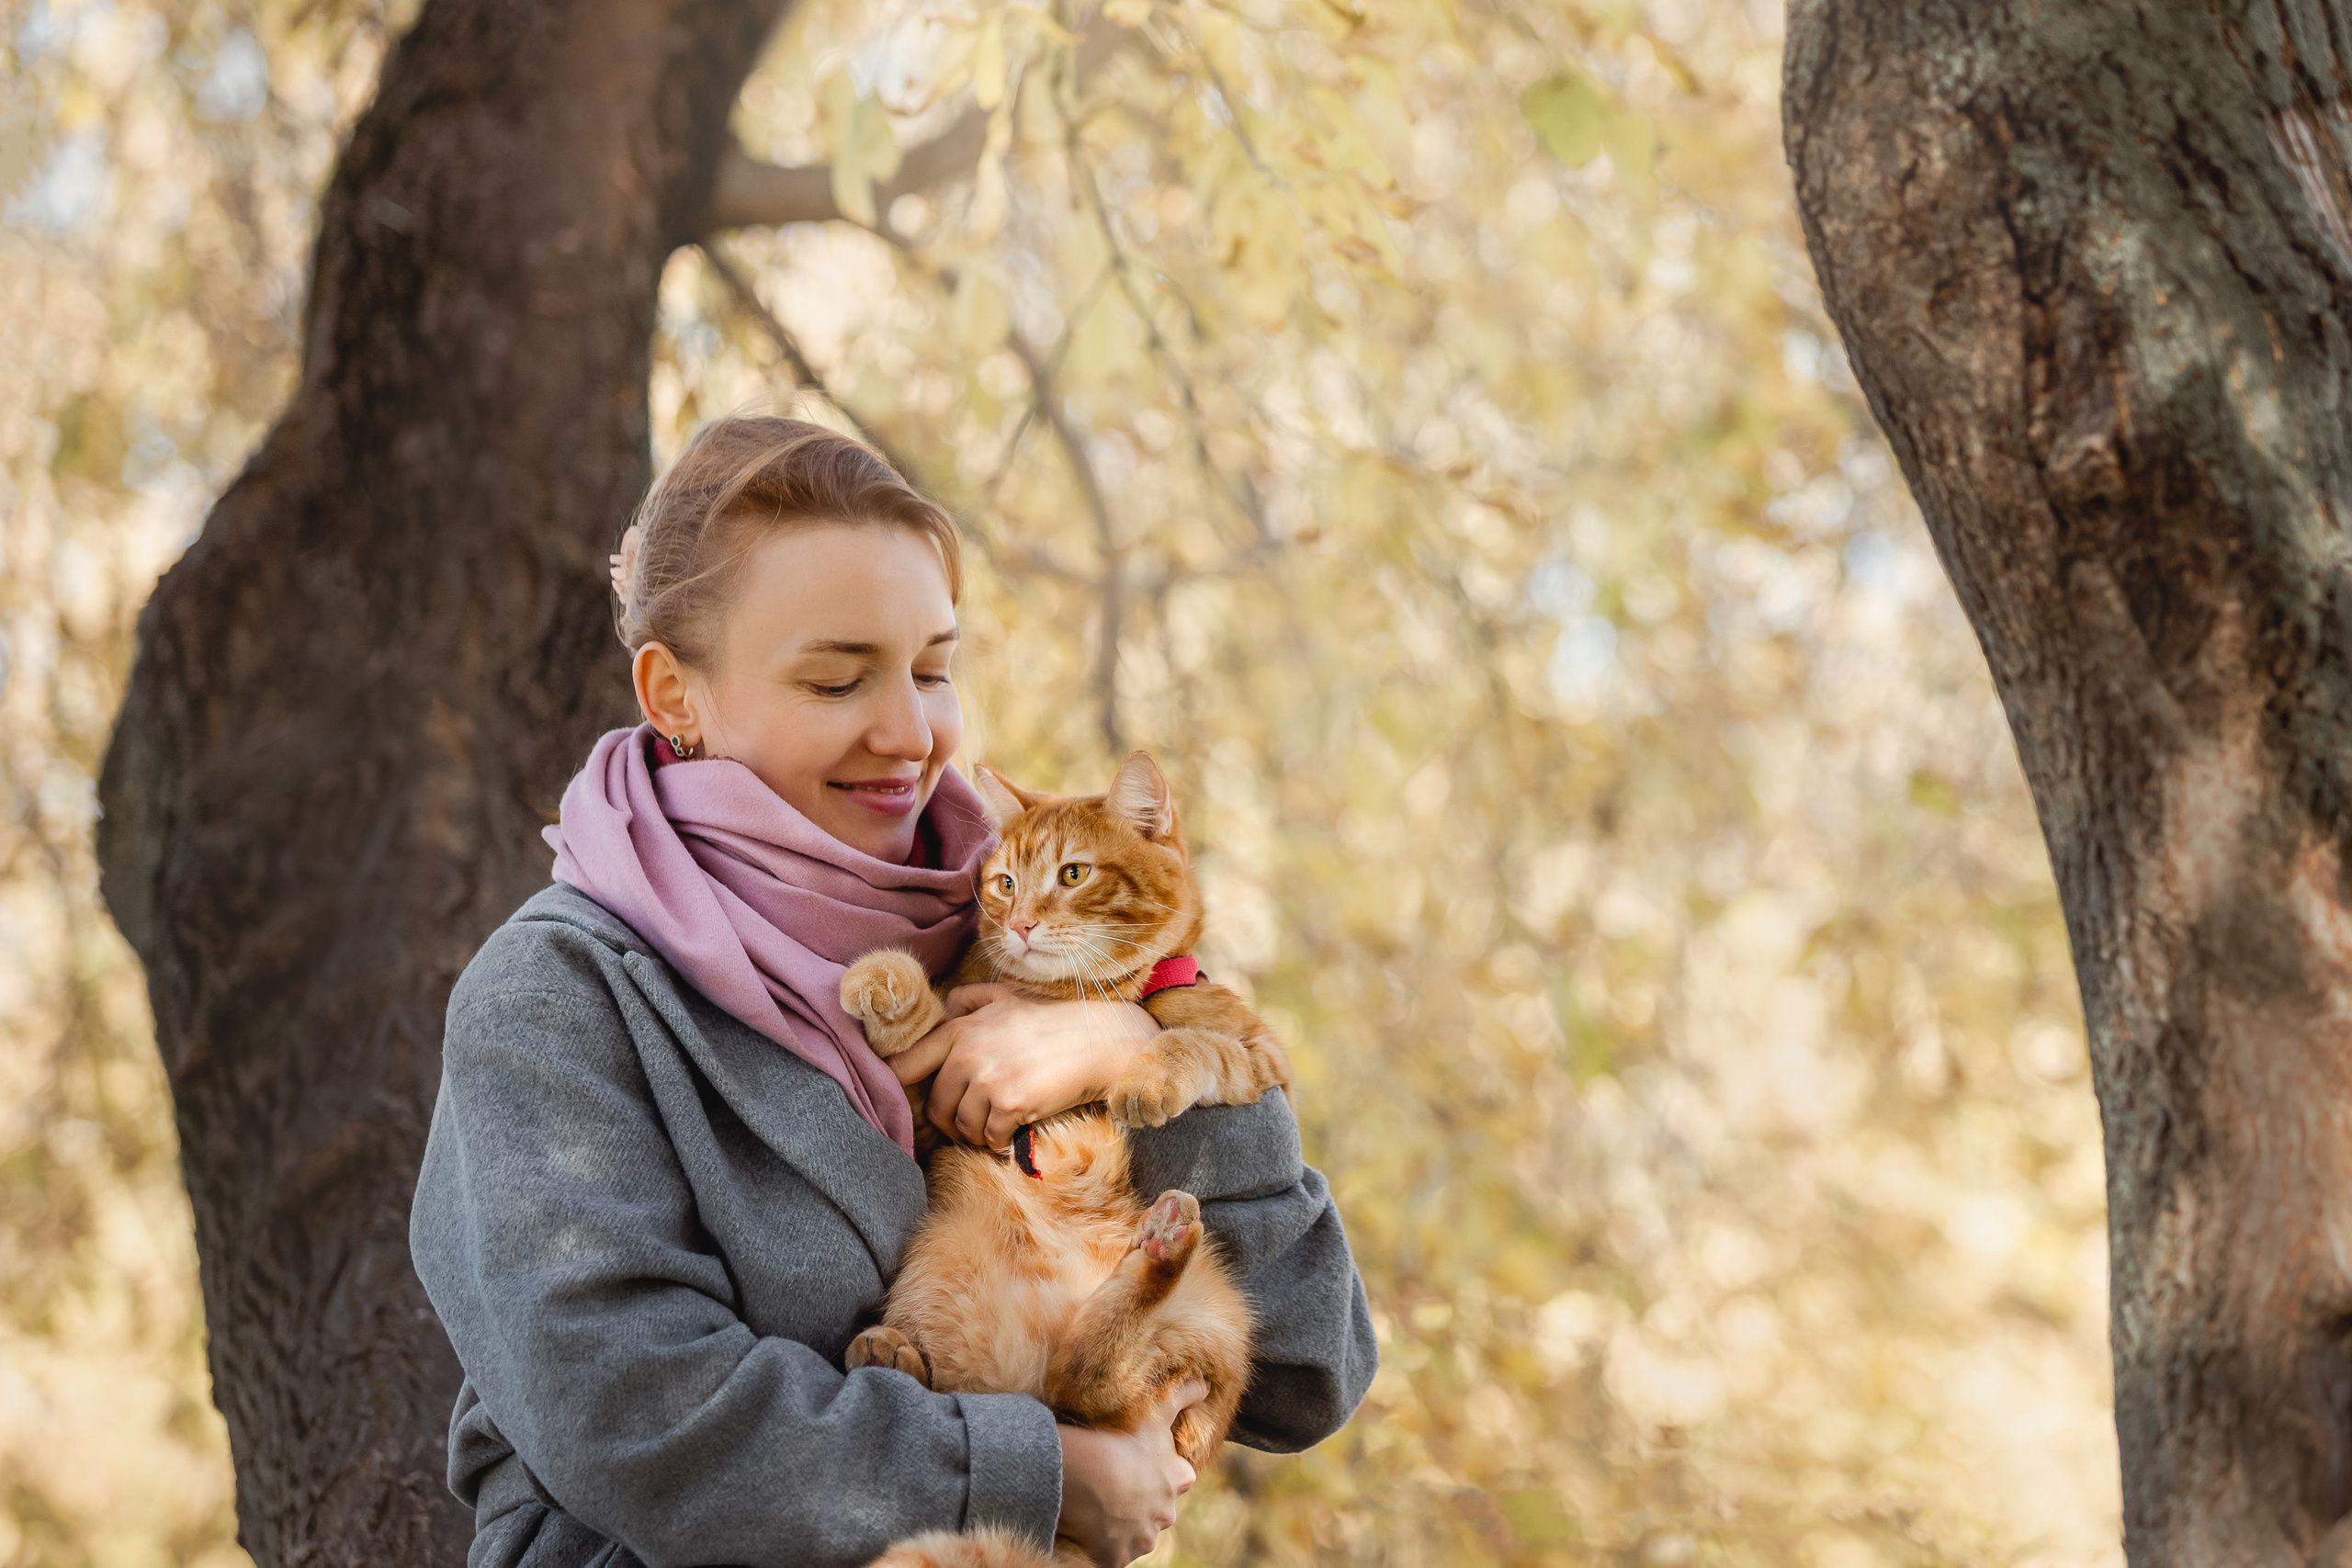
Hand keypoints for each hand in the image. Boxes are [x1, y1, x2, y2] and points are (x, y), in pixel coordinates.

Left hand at [887, 986, 1159, 1149]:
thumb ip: (970, 999)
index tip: (912, 1101)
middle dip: (947, 1120)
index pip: (905, 1065)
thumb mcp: (1007, 997)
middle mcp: (967, 1054)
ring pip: (960, 1126)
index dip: (902, 1088)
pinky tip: (1008, 1135)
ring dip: (973, 1134)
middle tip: (965, 1123)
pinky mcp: (1011, 1104)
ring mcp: (988, 1080)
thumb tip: (946, 1005)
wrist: (1098, 1041)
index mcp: (959, 1029)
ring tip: (990, 1129)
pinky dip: (996, 1142)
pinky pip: (988, 1138)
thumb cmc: (1052, 1021)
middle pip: (935, 1105)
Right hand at [1056, 1381, 1206, 1567]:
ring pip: (1136, 1533)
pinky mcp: (1116, 1558)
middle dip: (1142, 1500)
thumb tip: (1206, 1384)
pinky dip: (1103, 1544)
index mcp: (1178, 1481)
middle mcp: (1166, 1515)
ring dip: (1122, 1523)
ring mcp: (1142, 1540)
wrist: (1085, 1476)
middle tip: (1115, 1482)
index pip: (1179, 1478)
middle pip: (1158, 1508)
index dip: (1161, 1470)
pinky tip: (1088, 1525)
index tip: (1140, 1462)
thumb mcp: (1157, 1411)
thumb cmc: (1123, 1440)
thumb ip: (1183, 1395)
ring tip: (1097, 1502)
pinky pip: (1112, 1553)